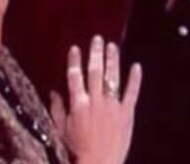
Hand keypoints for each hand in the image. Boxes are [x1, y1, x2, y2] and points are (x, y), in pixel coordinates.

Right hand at [50, 36, 141, 163]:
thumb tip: (53, 91)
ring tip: (112, 46)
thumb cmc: (77, 150)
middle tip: (97, 39)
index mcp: (78, 104)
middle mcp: (95, 101)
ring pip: (112, 78)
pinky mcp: (127, 113)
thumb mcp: (61, 130)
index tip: (75, 48)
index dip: (75, 61)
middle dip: (95, 54)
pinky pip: (132, 93)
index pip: (75, 76)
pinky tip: (136, 66)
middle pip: (95, 72)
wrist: (99, 163)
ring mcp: (112, 106)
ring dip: (112, 60)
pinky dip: (135, 79)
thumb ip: (57, 109)